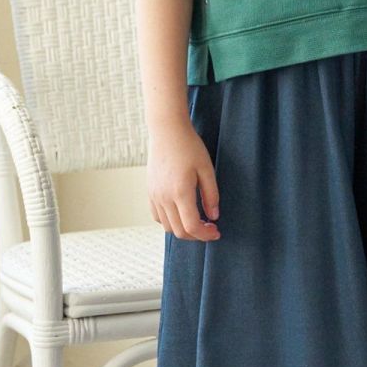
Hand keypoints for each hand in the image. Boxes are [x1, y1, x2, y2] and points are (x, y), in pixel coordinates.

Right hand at [147, 123, 220, 239]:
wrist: (166, 131)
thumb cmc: (189, 146)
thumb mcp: (207, 169)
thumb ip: (211, 195)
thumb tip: (214, 216)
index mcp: (180, 192)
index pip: (191, 226)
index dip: (206, 235)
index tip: (216, 232)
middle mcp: (164, 198)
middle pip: (179, 231)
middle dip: (196, 235)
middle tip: (210, 228)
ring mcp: (154, 195)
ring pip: (167, 226)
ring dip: (183, 229)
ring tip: (197, 220)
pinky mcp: (149, 191)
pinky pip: (157, 216)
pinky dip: (170, 221)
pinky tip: (182, 213)